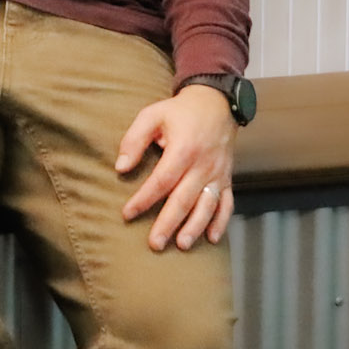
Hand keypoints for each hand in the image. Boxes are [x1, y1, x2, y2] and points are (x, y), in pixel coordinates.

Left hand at [116, 84, 236, 251]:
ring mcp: (218, 174)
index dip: (143, 199)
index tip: (127, 214)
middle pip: (184, 199)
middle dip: (168, 223)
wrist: (216, 103)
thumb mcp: (152, 115)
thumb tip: (120, 167)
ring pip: (207, 205)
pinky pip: (227, 203)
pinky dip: (221, 222)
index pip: (161, 181)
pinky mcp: (227, 178)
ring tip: (182, 245)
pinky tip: (212, 239)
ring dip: (195, 227)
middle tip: (154, 244)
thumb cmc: (179, 111)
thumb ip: (134, 140)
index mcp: (183, 149)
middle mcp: (203, 165)